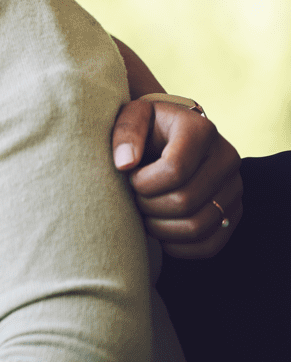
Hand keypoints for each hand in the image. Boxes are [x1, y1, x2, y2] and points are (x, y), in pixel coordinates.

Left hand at [111, 93, 241, 258]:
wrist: (170, 136)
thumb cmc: (147, 126)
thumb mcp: (133, 114)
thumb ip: (126, 131)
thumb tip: (125, 163)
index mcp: (201, 130)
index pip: (174, 170)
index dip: (143, 182)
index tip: (130, 177)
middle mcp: (227, 158)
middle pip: (185, 202)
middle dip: (148, 206)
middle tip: (134, 198)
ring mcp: (235, 188)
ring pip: (197, 227)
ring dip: (159, 228)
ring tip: (145, 212)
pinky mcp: (234, 213)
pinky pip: (209, 246)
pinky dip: (178, 247)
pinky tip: (160, 231)